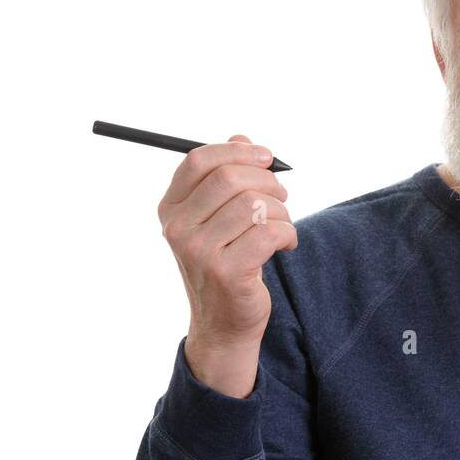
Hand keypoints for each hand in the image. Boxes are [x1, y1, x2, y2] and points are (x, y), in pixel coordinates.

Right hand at [158, 133, 296, 395]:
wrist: (225, 321)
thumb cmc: (227, 261)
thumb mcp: (219, 218)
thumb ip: (227, 178)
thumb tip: (241, 138)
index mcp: (171, 209)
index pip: (199, 161)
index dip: (237, 151)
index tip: (266, 157)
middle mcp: (178, 229)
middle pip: (230, 178)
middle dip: (268, 182)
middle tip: (282, 196)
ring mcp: (199, 252)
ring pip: (255, 205)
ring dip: (281, 212)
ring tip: (282, 226)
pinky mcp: (227, 272)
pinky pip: (269, 233)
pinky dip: (288, 234)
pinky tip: (286, 245)